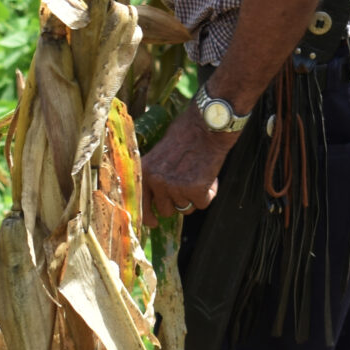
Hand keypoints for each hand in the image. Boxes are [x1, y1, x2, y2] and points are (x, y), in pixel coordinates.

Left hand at [142, 103, 238, 220]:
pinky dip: (209, 193)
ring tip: (199, 173)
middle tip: (188, 182)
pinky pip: (202, 204)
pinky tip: (209, 176)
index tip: (153, 223)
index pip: (141, 204)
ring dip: (194, 196)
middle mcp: (157, 181)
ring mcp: (176, 187)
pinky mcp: (195, 189)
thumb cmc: (186, 135)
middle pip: (167, 210)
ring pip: (186, 208)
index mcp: (145, 171)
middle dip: (178, 201)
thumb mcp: (160, 154)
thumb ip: (155, 175)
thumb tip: (156, 202)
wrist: (207, 126)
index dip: (148, 217)